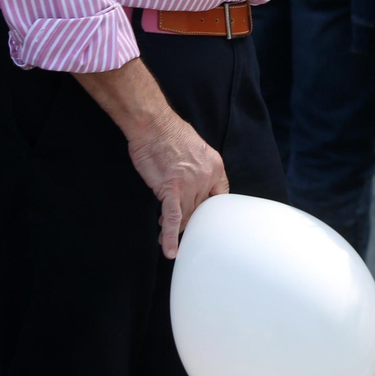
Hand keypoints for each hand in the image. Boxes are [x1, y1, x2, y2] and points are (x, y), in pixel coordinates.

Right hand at [125, 110, 229, 258]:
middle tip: (182, 226)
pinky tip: (170, 250)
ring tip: (168, 235)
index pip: (220, 196)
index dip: (211, 209)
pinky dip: (170, 236)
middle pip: (201, 208)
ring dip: (178, 227)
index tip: (205, 217)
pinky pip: (172, 217)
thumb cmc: (169, 133)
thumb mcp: (196, 149)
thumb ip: (198, 168)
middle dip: (191, 218)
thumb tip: (193, 181)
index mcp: (215, 166)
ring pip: (187, 215)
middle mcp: (207, 177)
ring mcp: (190, 185)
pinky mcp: (171, 189)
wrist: (154, 125)